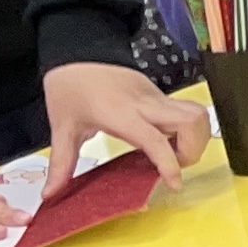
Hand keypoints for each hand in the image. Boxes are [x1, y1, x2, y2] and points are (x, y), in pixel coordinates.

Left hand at [42, 60, 207, 186]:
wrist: (75, 52)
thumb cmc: (68, 89)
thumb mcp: (62, 128)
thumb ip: (61, 164)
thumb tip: (50, 194)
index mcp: (121, 115)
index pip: (157, 141)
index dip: (170, 165)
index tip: (174, 184)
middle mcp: (146, 104)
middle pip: (193, 122)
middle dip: (194, 149)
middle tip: (175, 163)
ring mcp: (156, 96)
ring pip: (197, 113)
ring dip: (196, 136)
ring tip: (175, 151)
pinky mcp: (159, 93)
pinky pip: (185, 111)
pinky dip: (185, 128)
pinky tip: (166, 137)